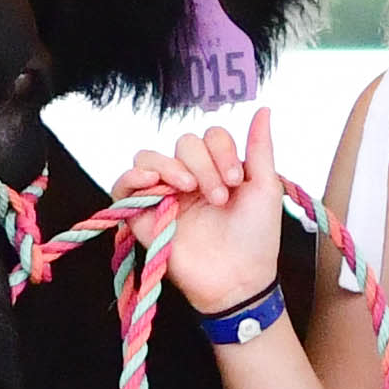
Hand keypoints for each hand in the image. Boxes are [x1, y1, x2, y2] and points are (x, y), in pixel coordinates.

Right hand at [122, 110, 284, 314]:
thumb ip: (260, 147)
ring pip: (149, 157)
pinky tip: (151, 182)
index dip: (221, 151)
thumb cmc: (256, 238)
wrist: (239, 280)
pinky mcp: (142, 216)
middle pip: (182, 143)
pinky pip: (123, 185)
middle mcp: (188, 178)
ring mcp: (164, 196)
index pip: (209, 136)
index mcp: (217, 168)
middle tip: (219, 197)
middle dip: (203, 164)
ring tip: (186, 188)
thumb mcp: (265, 187)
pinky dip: (132, 176)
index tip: (236, 181)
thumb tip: (264, 109)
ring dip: (170, 166)